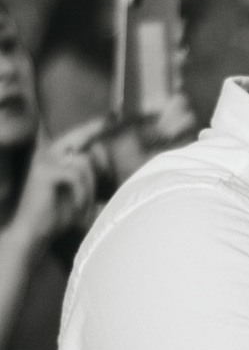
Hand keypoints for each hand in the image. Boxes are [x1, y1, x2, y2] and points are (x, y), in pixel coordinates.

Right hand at [8, 119, 104, 251]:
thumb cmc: (57, 215)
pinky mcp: (44, 171)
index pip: (80, 134)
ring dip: (91, 188)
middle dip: (101, 163)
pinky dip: (83, 193)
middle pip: (86, 142)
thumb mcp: (78, 192)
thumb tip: (111, 165)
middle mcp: (48, 152)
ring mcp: (44, 159)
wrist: (34, 233)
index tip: (115, 115)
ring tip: (86, 208)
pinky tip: (79, 208)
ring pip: (85, 163)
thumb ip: (89, 175)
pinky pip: (76, 175)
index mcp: (55, 154)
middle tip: (103, 185)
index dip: (96, 125)